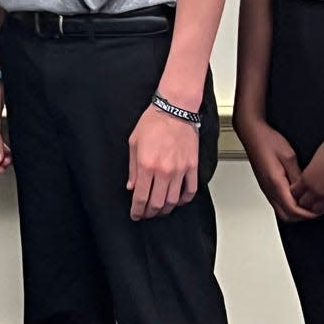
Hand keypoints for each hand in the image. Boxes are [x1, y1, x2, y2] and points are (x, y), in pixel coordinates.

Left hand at [127, 104, 198, 218]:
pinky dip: (184, 200)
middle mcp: (164, 171)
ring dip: (165, 209)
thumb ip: (132, 168)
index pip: (141, 197)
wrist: (175, 109)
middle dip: (150, 213)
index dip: (137, 210)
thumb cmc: (153, 122)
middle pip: (157, 203)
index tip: (135, 214)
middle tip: (146, 214)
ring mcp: (180, 170)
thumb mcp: (134, 143)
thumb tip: (132, 186)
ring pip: (173, 200)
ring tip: (160, 209)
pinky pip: (190, 190)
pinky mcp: (192, 167)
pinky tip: (178, 201)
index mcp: (147, 165)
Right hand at [236, 117, 317, 222]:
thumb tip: (306, 190)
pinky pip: (277, 202)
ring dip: (295, 211)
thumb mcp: (289, 156)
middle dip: (302, 216)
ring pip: (281, 211)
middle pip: (286, 216)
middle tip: (315, 209)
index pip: (293, 209)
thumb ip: (298, 176)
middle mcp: (269, 190)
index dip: (307, 214)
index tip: (319, 210)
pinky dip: (289, 205)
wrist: (252, 134)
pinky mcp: (266, 186)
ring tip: (307, 203)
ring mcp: (266, 189)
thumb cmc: (267, 141)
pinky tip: (296, 196)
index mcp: (275, 183)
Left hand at [290, 128, 323, 219]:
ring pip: (319, 211)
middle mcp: (315, 190)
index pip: (294, 194)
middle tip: (313, 198)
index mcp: (306, 178)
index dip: (299, 193)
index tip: (303, 192)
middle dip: (307, 202)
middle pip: (304, 205)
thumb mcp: (315, 159)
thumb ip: (312, 172)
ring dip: (321, 207)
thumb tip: (313, 178)